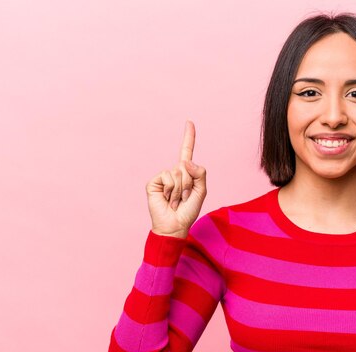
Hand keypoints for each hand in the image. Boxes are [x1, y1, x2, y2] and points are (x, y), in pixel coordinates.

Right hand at [145, 120, 206, 238]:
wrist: (174, 225)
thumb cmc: (188, 211)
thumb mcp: (201, 191)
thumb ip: (200, 173)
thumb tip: (186, 162)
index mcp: (186, 173)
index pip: (187, 152)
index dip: (189, 137)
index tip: (189, 122)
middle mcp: (174, 172)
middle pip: (187, 166)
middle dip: (190, 184)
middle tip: (184, 198)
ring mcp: (163, 177)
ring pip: (178, 172)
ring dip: (181, 190)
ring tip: (176, 200)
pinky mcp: (154, 182)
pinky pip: (167, 177)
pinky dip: (171, 189)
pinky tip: (167, 199)